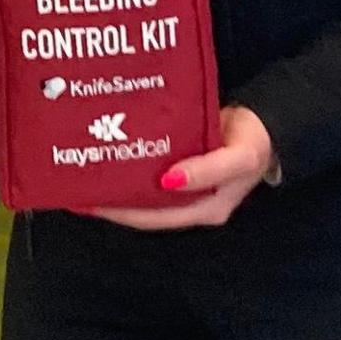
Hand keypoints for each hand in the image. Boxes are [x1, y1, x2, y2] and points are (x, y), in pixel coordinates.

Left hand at [84, 105, 272, 230]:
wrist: (267, 122)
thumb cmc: (255, 144)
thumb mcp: (238, 159)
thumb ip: (207, 171)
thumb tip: (167, 182)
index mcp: (201, 209)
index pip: (151, 217)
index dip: (119, 212)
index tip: (86, 201)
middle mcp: (187, 201)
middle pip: (140, 206)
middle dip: (109, 198)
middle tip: (73, 183)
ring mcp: (182, 184)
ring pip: (141, 188)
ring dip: (115, 180)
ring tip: (80, 168)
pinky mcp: (177, 164)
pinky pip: (147, 168)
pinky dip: (128, 163)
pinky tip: (105, 151)